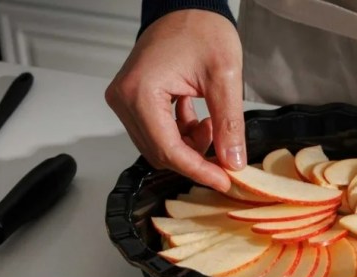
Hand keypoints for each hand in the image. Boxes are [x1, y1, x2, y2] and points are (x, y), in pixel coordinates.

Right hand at [104, 9, 244, 191]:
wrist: (186, 5)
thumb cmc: (200, 28)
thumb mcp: (224, 77)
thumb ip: (229, 124)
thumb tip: (232, 161)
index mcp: (140, 93)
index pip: (168, 149)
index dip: (198, 170)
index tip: (223, 180)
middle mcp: (124, 99)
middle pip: (160, 152)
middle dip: (195, 158)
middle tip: (225, 156)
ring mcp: (125, 100)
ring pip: (158, 146)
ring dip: (188, 146)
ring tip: (213, 125)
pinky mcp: (132, 100)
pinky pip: (156, 132)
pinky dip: (180, 134)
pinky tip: (200, 119)